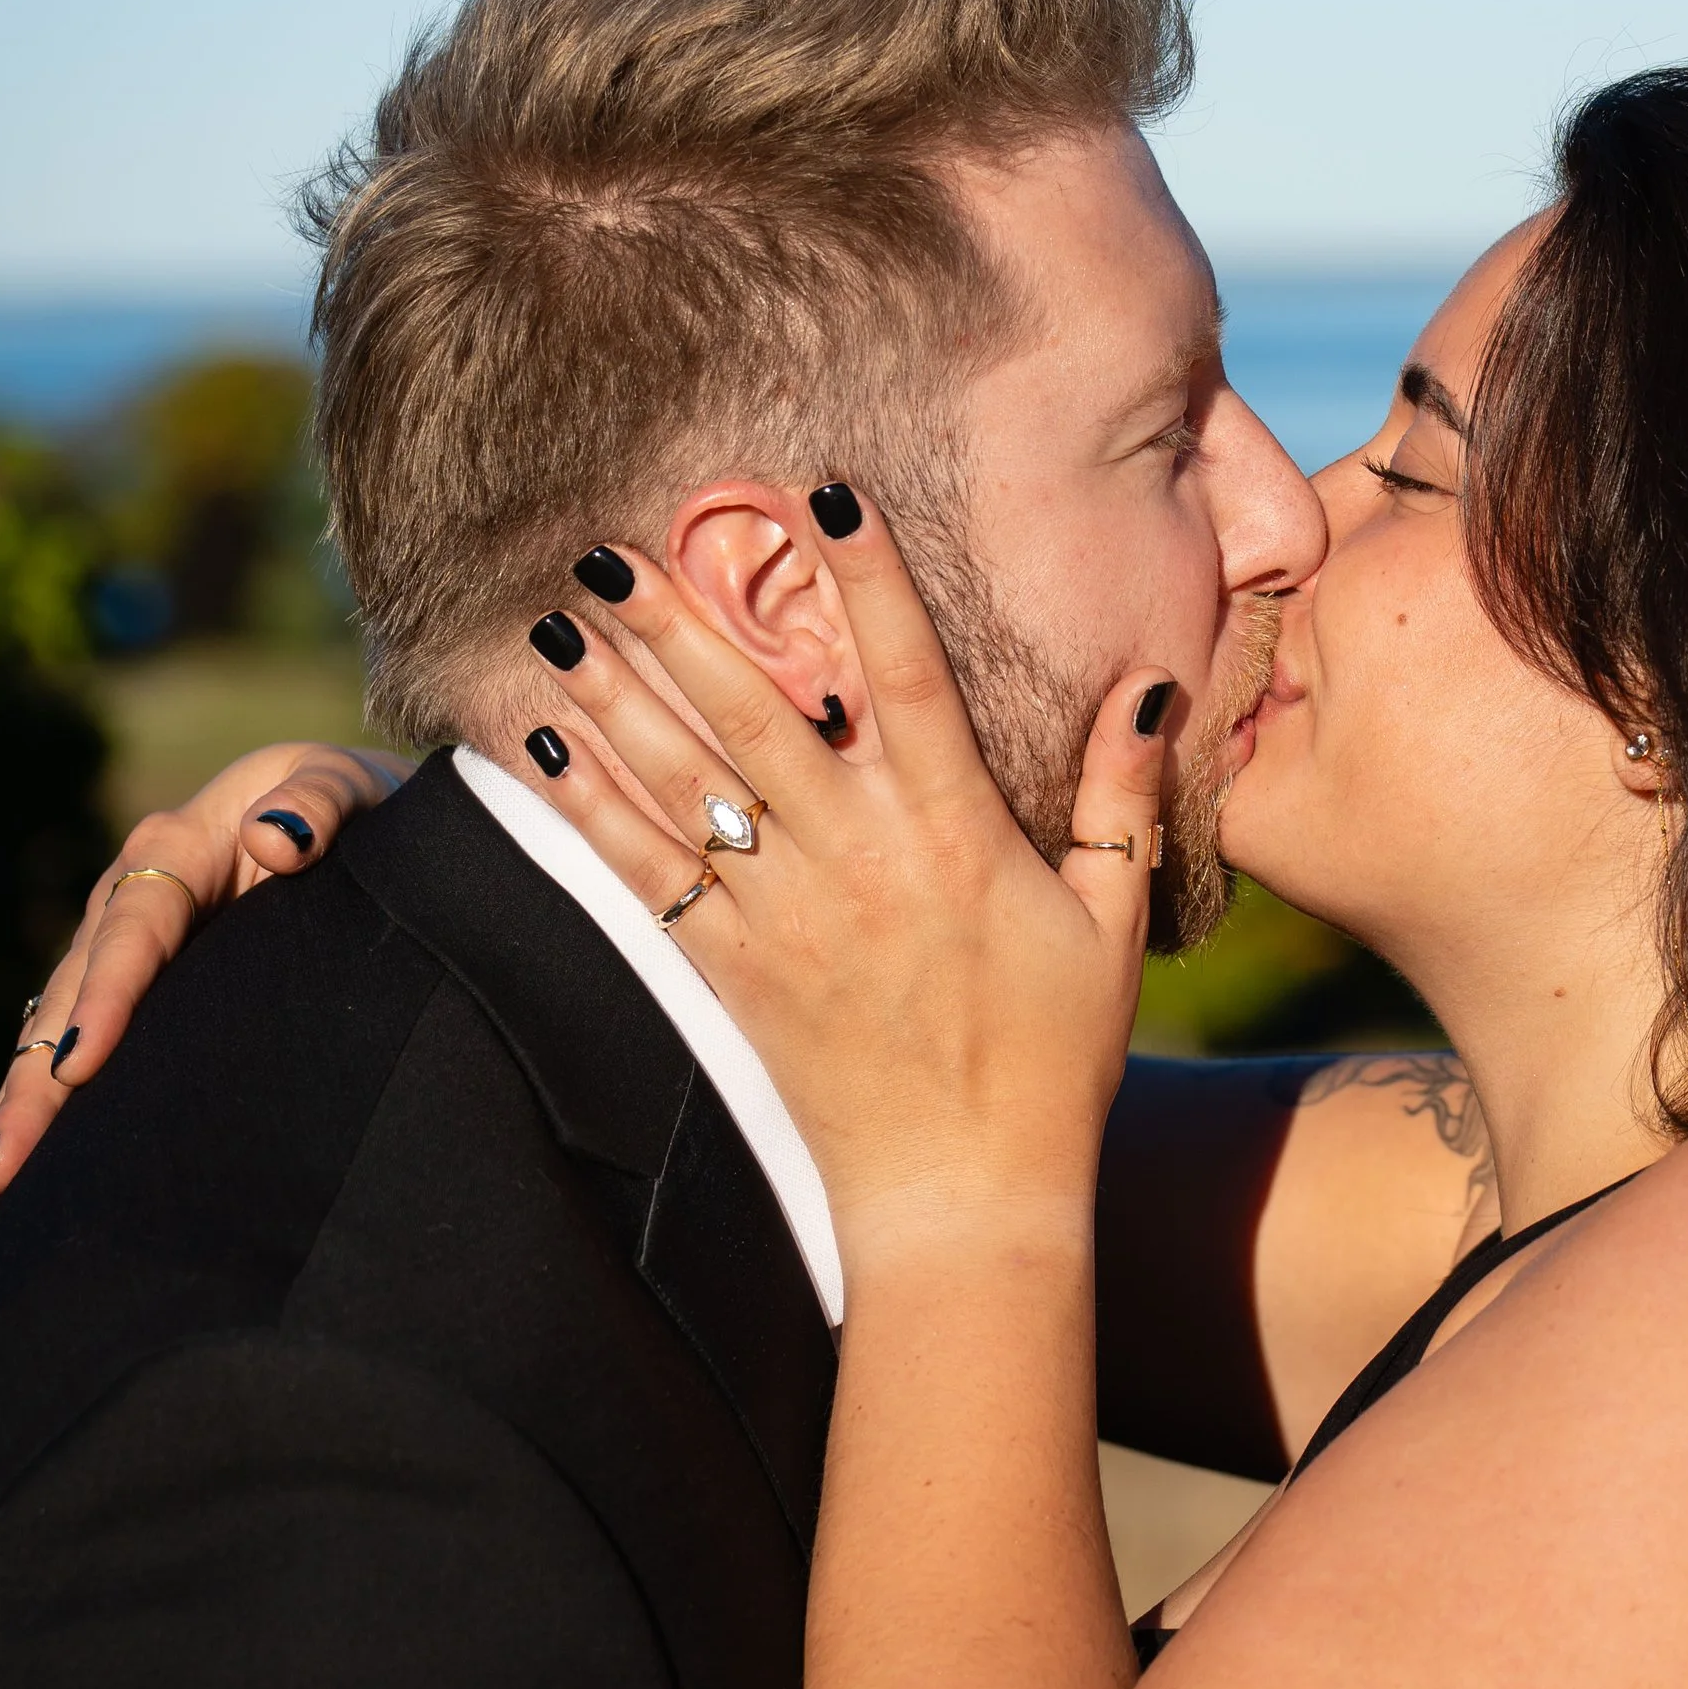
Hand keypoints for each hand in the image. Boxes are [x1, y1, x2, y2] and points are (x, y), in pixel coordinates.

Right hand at [0, 741, 405, 1240]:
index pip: (134, 928)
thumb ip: (319, 803)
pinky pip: (71, 1053)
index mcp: (174, 848)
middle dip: (31, 1088)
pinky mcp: (125, 991)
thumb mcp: (344, 787)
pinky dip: (41, 1113)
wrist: (338, 812)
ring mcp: (116, 950)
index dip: (106, 995)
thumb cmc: (346, 803)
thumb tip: (280, 838)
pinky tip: (9, 1186)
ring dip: (17, 1117)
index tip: (80, 1062)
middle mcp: (127, 900)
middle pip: (70, 998)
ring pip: (53, 1037)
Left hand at [514, 510, 1169, 1260]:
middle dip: (686, 622)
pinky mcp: (733, 973)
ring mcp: (786, 918)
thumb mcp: (1113, 922)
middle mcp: (860, 861)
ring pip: (687, 782)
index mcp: (957, 835)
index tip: (824, 487)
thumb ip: (1121, 796)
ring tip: (557, 615)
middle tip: (616, 543)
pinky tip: (537, 744)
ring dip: (617, 691)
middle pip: (761, 713)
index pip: (910, 676)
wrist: (965, 1200)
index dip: (868, 577)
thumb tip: (1150, 676)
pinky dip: (587, 806)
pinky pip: (645, 874)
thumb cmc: (1052, 1061)